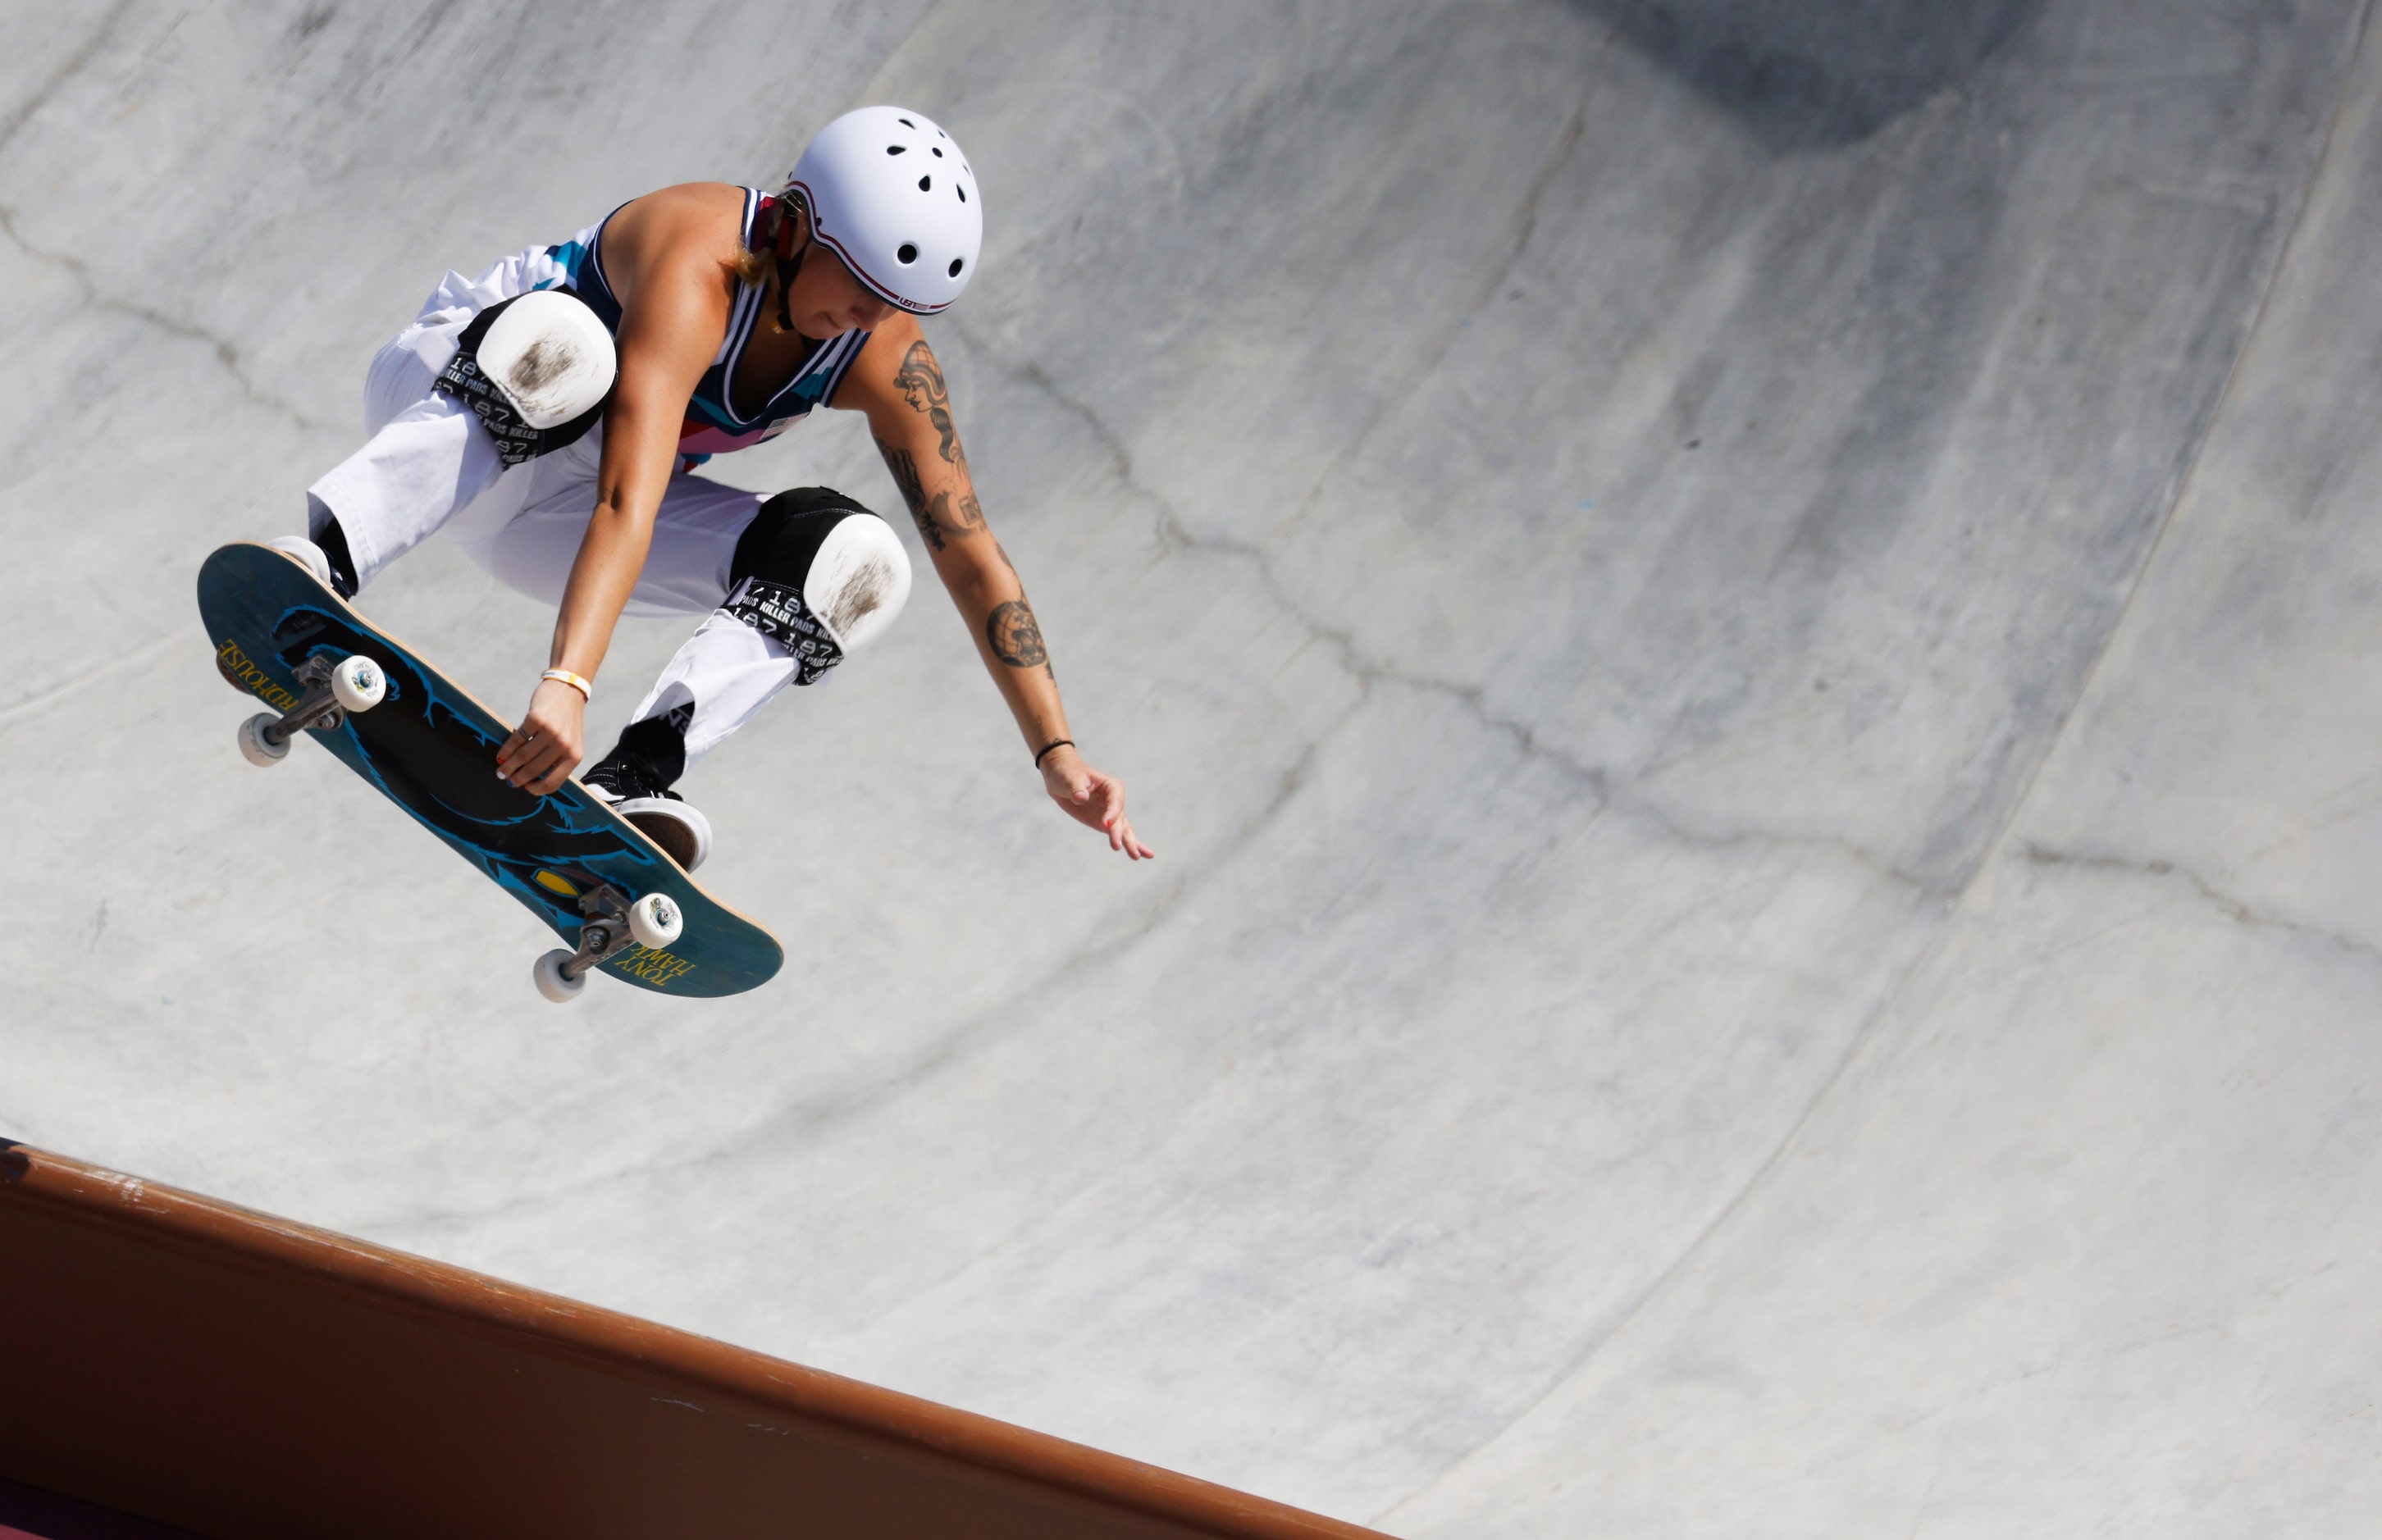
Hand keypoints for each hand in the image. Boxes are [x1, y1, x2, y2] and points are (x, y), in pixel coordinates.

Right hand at [495, 677, 586, 795]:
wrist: (568, 690)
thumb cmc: (566, 720)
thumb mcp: (570, 743)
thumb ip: (557, 760)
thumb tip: (531, 779)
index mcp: (574, 756)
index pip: (553, 782)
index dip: (536, 789)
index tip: (525, 788)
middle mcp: (564, 745)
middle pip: (534, 769)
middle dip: (517, 778)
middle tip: (507, 781)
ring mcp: (550, 732)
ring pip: (523, 756)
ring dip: (509, 766)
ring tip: (501, 771)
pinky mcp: (536, 719)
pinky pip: (517, 740)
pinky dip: (506, 749)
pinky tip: (501, 755)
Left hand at [1040, 746, 1154, 859]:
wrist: (1061, 778)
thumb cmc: (1067, 774)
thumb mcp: (1070, 779)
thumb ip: (1077, 788)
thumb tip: (1080, 797)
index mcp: (1111, 786)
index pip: (1116, 801)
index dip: (1112, 813)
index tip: (1105, 825)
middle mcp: (1116, 800)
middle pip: (1120, 818)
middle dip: (1119, 833)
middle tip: (1116, 846)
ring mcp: (1111, 813)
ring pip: (1123, 829)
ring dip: (1129, 842)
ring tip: (1136, 857)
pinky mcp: (1104, 823)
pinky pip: (1118, 834)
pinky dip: (1128, 844)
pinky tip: (1139, 855)